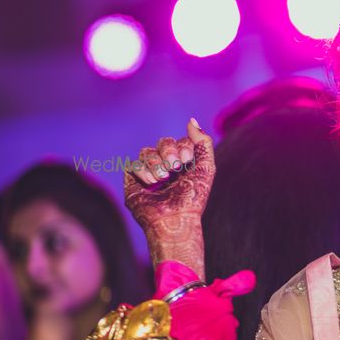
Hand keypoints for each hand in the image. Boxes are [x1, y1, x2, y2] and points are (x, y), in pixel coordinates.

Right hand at [124, 119, 213, 274]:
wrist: (176, 218)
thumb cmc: (193, 198)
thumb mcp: (206, 168)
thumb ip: (203, 142)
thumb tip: (191, 121)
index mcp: (185, 164)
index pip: (180, 141)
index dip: (182, 146)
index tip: (186, 161)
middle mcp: (167, 166)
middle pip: (162, 142)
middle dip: (169, 152)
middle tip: (175, 168)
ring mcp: (149, 173)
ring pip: (146, 151)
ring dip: (156, 162)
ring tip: (162, 179)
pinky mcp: (134, 181)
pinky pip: (133, 164)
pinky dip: (143, 171)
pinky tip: (151, 182)